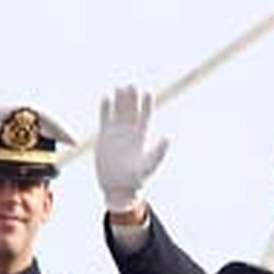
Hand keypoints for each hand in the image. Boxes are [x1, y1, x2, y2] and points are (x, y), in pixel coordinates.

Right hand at [95, 85, 168, 213]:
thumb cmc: (136, 180)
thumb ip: (159, 152)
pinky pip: (105, 118)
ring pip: (119, 111)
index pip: (145, 115)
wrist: (118, 189)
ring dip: (119, 99)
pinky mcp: (104, 137)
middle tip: (132, 85)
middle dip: (132, 97)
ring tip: (119, 87)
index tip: (147, 92)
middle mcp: (130, 132)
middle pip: (132, 109)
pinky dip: (105, 108)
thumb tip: (169, 137)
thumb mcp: (149, 167)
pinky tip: (106, 97)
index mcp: (142, 136)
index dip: (147, 103)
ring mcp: (117, 133)